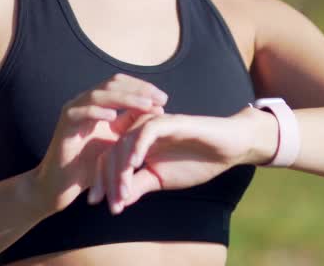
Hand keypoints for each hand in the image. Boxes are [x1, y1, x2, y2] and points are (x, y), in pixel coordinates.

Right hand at [28, 74, 168, 214]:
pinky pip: (80, 112)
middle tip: (160, 98)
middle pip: (112, 84)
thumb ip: (131, 125)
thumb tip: (156, 108)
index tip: (163, 98)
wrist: (62, 186)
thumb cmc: (90, 167)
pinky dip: (96, 111)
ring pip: (98, 94)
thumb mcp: (117, 143)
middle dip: (138, 89)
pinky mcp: (63, 125)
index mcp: (97, 104)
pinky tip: (113, 117)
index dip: (142, 87)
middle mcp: (84, 103)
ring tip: (145, 105)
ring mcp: (73, 112)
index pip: (120, 84)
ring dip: (124, 98)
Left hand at [89, 106, 264, 213]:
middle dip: (107, 179)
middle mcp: (139, 131)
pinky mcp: (168, 120)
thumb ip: (139, 186)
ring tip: (121, 192)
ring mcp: (153, 123)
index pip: (110, 159)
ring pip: (125, 142)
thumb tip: (117, 202)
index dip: (101, 181)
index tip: (95, 203)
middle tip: (106, 202)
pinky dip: (138, 146)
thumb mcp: (162, 179)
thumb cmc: (197, 161)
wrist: (228, 148)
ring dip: (121, 169)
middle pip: (112, 151)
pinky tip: (134, 164)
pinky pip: (147, 130)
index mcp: (136, 144)